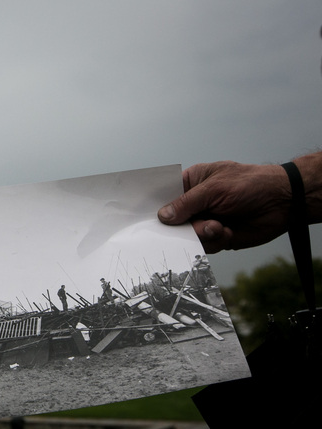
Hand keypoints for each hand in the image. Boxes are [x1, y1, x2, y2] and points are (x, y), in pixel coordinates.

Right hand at [157, 161, 291, 252]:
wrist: (284, 203)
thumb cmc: (251, 184)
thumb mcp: (215, 188)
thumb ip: (187, 203)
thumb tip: (162, 216)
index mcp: (192, 183)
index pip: (165, 194)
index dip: (155, 206)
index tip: (145, 217)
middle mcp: (196, 203)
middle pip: (172, 220)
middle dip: (181, 226)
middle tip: (193, 225)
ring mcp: (205, 220)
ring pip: (187, 236)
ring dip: (202, 234)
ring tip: (219, 226)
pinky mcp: (216, 236)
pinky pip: (204, 246)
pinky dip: (215, 241)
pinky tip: (228, 231)